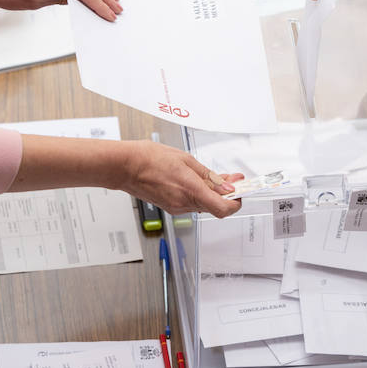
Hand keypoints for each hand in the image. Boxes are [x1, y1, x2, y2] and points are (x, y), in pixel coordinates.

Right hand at [123, 141, 242, 218]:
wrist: (126, 166)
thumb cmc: (150, 159)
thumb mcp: (186, 160)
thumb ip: (209, 176)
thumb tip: (226, 186)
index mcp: (191, 190)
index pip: (223, 208)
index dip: (236, 202)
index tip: (240, 191)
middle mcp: (184, 204)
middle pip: (215, 205)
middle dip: (226, 193)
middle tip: (232, 179)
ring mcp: (176, 207)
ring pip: (203, 204)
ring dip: (212, 192)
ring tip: (212, 175)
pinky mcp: (170, 206)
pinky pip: (191, 203)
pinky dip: (199, 193)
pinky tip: (197, 181)